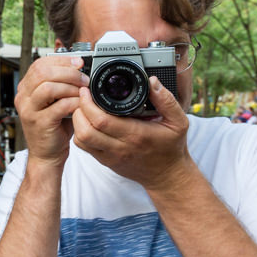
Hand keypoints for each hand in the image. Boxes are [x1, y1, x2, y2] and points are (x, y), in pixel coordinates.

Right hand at [13, 54, 89, 166]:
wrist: (47, 154)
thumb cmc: (54, 126)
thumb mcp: (55, 101)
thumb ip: (61, 84)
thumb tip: (79, 67)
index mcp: (26, 88)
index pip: (40, 64)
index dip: (61, 60)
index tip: (79, 62)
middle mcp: (23, 97)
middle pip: (43, 72)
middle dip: (68, 72)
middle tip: (83, 78)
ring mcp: (29, 110)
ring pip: (49, 87)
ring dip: (71, 87)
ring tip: (83, 92)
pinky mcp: (40, 123)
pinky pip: (59, 106)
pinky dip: (74, 102)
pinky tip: (80, 105)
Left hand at [72, 76, 192, 191]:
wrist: (167, 176)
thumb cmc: (171, 147)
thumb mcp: (178, 121)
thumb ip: (166, 100)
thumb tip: (152, 81)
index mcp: (136, 135)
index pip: (102, 120)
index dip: (88, 104)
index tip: (88, 90)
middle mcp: (120, 147)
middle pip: (86, 130)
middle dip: (79, 110)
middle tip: (83, 97)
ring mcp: (110, 156)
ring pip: (81, 140)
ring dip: (77, 122)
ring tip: (84, 108)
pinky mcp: (105, 161)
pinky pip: (84, 147)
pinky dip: (80, 133)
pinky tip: (87, 122)